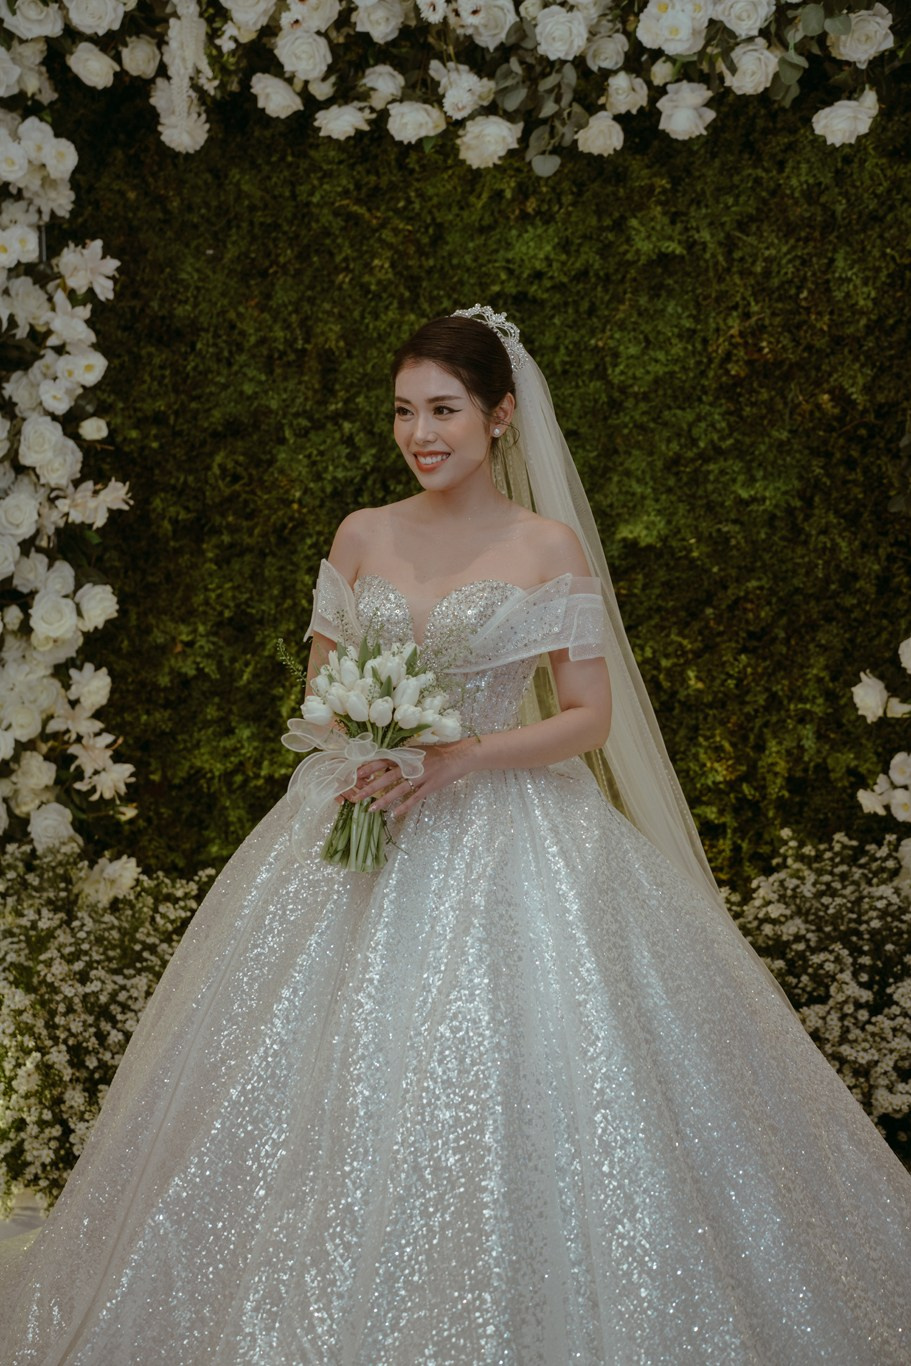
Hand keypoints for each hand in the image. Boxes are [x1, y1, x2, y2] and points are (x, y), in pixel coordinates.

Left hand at [337, 740, 475, 818]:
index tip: (354, 776)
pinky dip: (404, 806)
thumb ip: (402, 758)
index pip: (382, 761)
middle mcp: (410, 765)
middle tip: (355, 798)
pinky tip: (394, 814)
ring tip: (370, 810)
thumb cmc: (437, 753)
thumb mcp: (416, 751)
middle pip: (385, 777)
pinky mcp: (429, 786)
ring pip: (397, 790)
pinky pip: (414, 798)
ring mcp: (420, 776)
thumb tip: (384, 764)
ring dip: (383, 800)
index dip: (368, 769)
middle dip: (369, 788)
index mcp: (406, 755)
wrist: (458, 756)